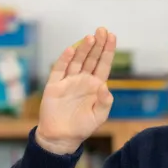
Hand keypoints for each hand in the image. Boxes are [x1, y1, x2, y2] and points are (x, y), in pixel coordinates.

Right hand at [35, 28, 115, 154]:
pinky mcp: (54, 85)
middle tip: (102, 30)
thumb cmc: (82, 127)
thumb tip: (105, 86)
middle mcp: (82, 80)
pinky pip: (59, 70)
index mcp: (95, 86)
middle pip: (91, 58)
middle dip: (97, 44)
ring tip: (90, 37)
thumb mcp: (98, 117)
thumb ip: (105, 102)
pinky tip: (71, 50)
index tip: (112, 36)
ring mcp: (68, 81)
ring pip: (77, 61)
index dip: (108, 51)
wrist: (60, 138)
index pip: (103, 64)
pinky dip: (65, 60)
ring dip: (83, 49)